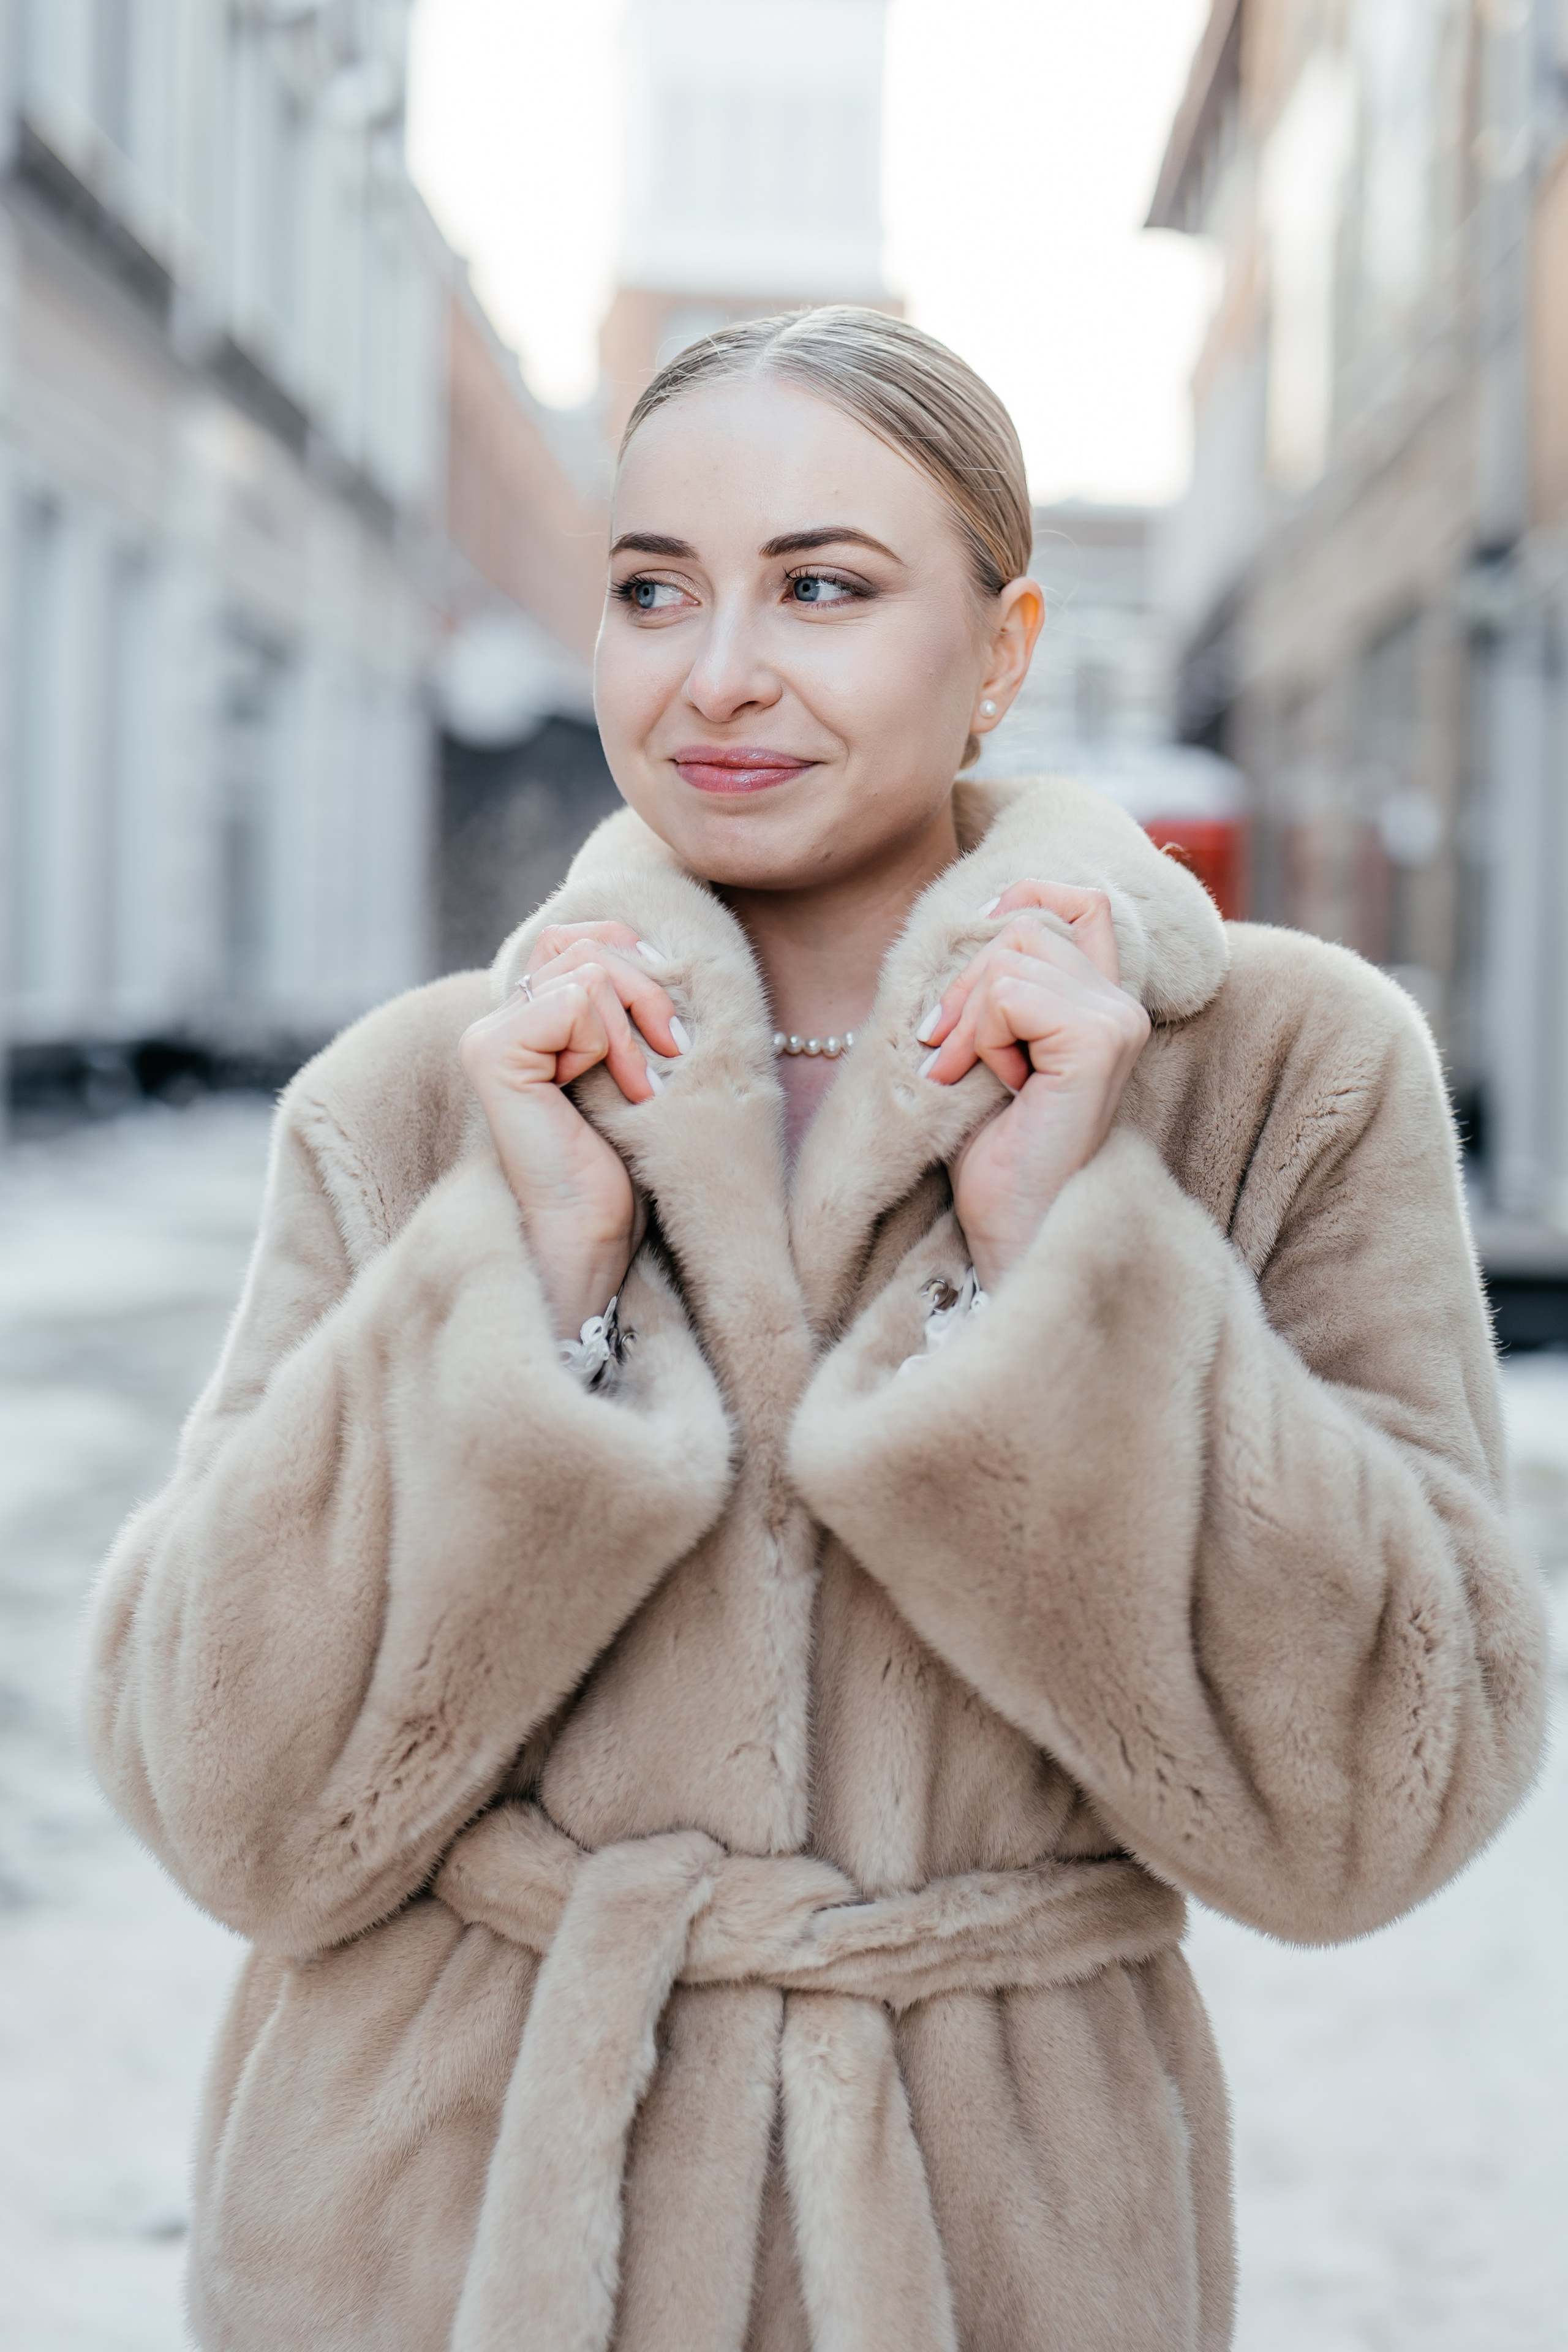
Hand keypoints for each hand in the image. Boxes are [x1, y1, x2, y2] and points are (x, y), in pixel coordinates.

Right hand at [459, 924, 685, 1339]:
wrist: (594, 1235)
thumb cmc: (626, 1162)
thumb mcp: (639, 1061)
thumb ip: (628, 1002)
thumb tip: (651, 946)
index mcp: (533, 1016)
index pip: (581, 937)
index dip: (635, 960)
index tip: (668, 1023)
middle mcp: (502, 1017)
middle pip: (588, 945)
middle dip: (647, 994)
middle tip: (670, 1054)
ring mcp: (491, 1032)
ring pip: (588, 969)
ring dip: (635, 1028)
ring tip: (640, 1087)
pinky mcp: (492, 1052)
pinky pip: (575, 1000)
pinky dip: (613, 1043)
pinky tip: (619, 1093)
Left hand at [916, 882, 1149, 1290]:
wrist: (1013, 1228)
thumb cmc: (993, 1154)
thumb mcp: (985, 1049)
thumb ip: (994, 987)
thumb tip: (961, 922)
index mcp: (1102, 1004)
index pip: (1083, 902)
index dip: (1024, 898)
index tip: (975, 938)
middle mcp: (1122, 1006)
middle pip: (1023, 929)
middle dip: (964, 987)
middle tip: (944, 1054)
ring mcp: (1117, 1022)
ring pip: (1010, 958)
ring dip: (969, 1019)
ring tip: (971, 1077)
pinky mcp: (1098, 1041)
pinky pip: (1009, 995)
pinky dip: (981, 1039)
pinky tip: (996, 1086)